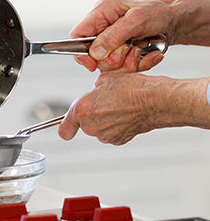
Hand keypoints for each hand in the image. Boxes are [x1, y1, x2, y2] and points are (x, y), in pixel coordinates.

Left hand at [58, 72, 209, 144]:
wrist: (155, 100)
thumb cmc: (133, 88)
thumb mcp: (105, 80)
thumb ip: (92, 91)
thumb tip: (94, 94)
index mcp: (82, 110)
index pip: (64, 128)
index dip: (65, 127)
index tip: (66, 127)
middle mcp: (91, 127)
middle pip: (84, 123)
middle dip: (92, 114)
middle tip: (105, 103)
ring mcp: (105, 135)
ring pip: (98, 128)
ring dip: (104, 119)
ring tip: (118, 107)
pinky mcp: (118, 140)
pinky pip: (111, 133)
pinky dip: (115, 126)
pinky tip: (125, 115)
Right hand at [72, 0, 209, 71]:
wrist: (174, 22)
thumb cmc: (158, 13)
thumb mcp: (137, 21)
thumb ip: (113, 36)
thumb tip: (94, 53)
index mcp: (100, 13)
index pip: (77, 36)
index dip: (81, 53)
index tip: (93, 64)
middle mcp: (102, 28)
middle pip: (92, 55)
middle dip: (112, 58)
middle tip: (129, 48)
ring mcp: (110, 41)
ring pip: (106, 65)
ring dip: (125, 62)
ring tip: (139, 49)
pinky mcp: (118, 52)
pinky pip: (120, 68)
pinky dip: (134, 65)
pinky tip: (145, 54)